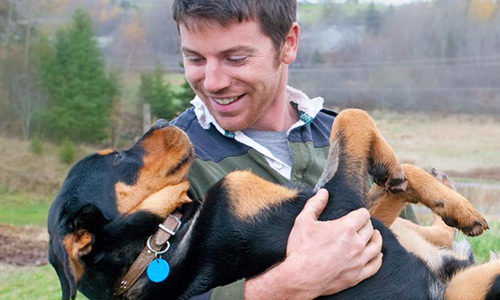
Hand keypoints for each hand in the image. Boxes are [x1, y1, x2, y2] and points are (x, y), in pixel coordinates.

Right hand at [244, 189, 382, 299]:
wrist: (300, 278)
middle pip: (370, 229)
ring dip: (375, 239)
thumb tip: (323, 192)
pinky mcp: (357, 275)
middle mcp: (356, 244)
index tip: (356, 214)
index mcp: (345, 228)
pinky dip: (378, 258)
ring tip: (373, 235)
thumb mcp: (303, 221)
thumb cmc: (301, 250)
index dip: (360, 212)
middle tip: (360, 225)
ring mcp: (358, 261)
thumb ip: (314, 205)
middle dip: (365, 225)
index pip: (363, 215)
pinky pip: (375, 265)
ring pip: (376, 246)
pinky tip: (377, 254)